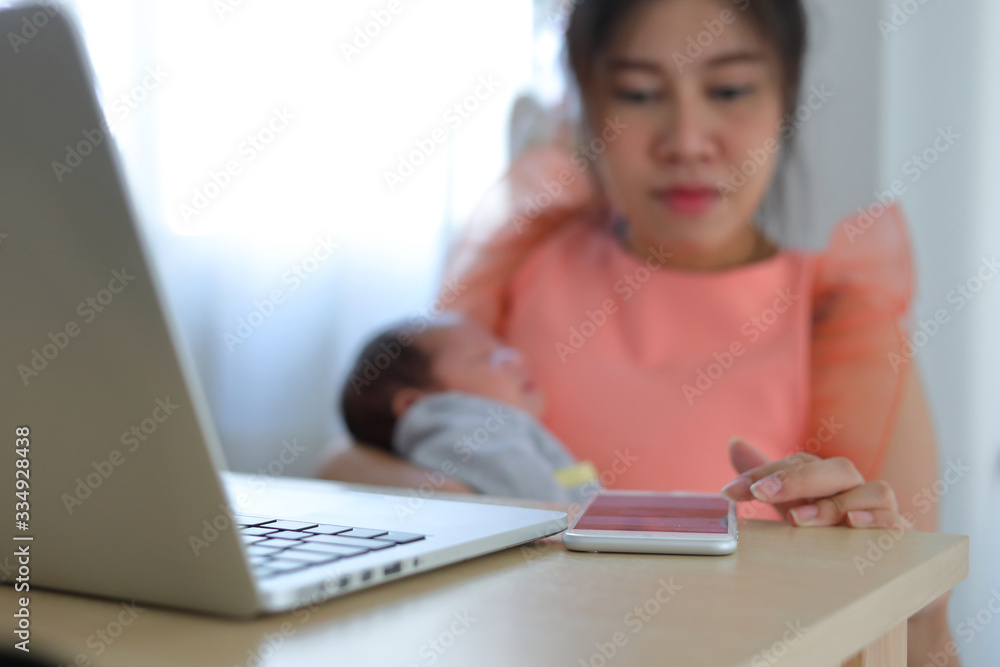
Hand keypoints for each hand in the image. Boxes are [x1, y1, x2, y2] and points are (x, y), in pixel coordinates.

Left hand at [720, 438, 908, 528]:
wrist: (886, 582)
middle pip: (836, 469)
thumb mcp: (795, 510)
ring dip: (834, 504)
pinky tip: (853, 524)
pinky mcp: (904, 539)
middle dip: (796, 479)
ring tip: (798, 519)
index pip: (798, 464)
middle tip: (761, 494)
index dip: (763, 473)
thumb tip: (734, 442)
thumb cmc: (833, 539)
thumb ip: (768, 480)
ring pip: (874, 491)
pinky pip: (898, 522)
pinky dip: (877, 520)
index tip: (729, 492)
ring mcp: (884, 513)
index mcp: (829, 482)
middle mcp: (858, 490)